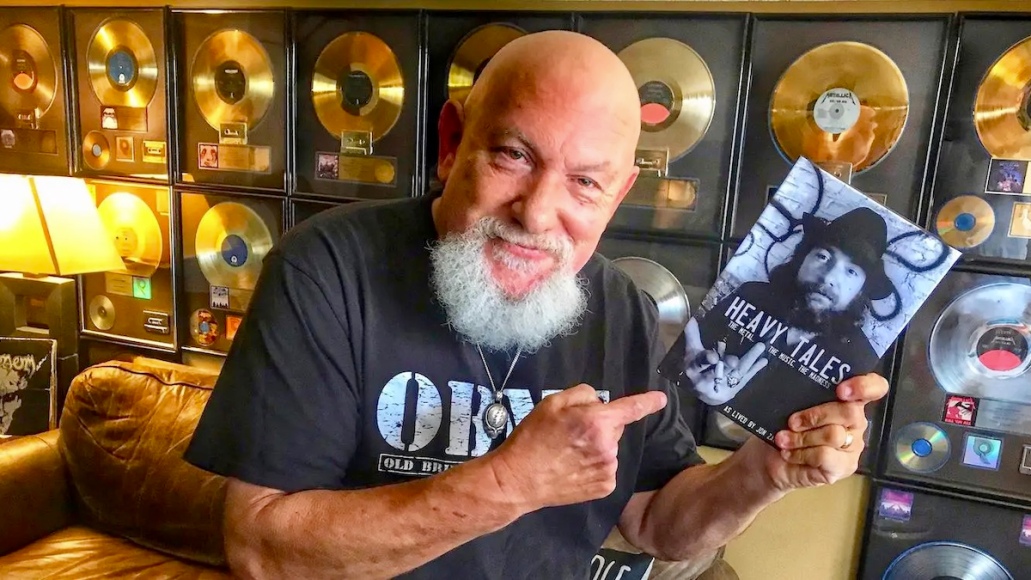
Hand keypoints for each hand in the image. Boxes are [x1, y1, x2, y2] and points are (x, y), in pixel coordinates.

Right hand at [489, 384, 666, 511]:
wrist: (519, 479)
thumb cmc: (532, 437)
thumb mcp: (552, 403)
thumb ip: (582, 395)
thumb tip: (599, 403)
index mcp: (597, 421)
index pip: (631, 408)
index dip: (648, 402)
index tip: (661, 399)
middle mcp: (608, 446)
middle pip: (613, 427)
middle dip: (599, 426)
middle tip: (571, 433)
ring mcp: (608, 469)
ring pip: (609, 448)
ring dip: (596, 447)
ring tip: (568, 454)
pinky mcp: (605, 487)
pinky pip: (606, 468)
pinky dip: (594, 466)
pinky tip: (573, 469)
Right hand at [681, 318, 767, 405]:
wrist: (704, 394)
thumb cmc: (697, 369)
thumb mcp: (692, 353)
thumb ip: (693, 336)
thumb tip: (691, 318)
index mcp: (694, 369)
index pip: (700, 363)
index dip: (707, 360)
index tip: (713, 356)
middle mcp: (707, 380)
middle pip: (720, 370)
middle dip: (729, 364)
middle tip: (736, 359)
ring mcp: (722, 387)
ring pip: (736, 373)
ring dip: (748, 361)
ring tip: (760, 347)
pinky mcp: (734, 390)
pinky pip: (745, 379)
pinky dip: (754, 369)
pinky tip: (763, 360)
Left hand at [747, 373, 888, 491]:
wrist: (769, 460)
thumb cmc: (783, 426)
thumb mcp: (790, 404)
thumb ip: (804, 392)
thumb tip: (796, 382)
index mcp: (848, 399)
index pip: (875, 387)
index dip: (865, 386)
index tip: (841, 390)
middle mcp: (855, 422)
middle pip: (850, 412)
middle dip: (816, 415)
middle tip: (792, 422)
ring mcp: (853, 445)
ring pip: (834, 434)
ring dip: (802, 437)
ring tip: (782, 439)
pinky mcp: (844, 467)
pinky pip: (825, 456)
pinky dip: (801, 453)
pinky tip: (789, 453)